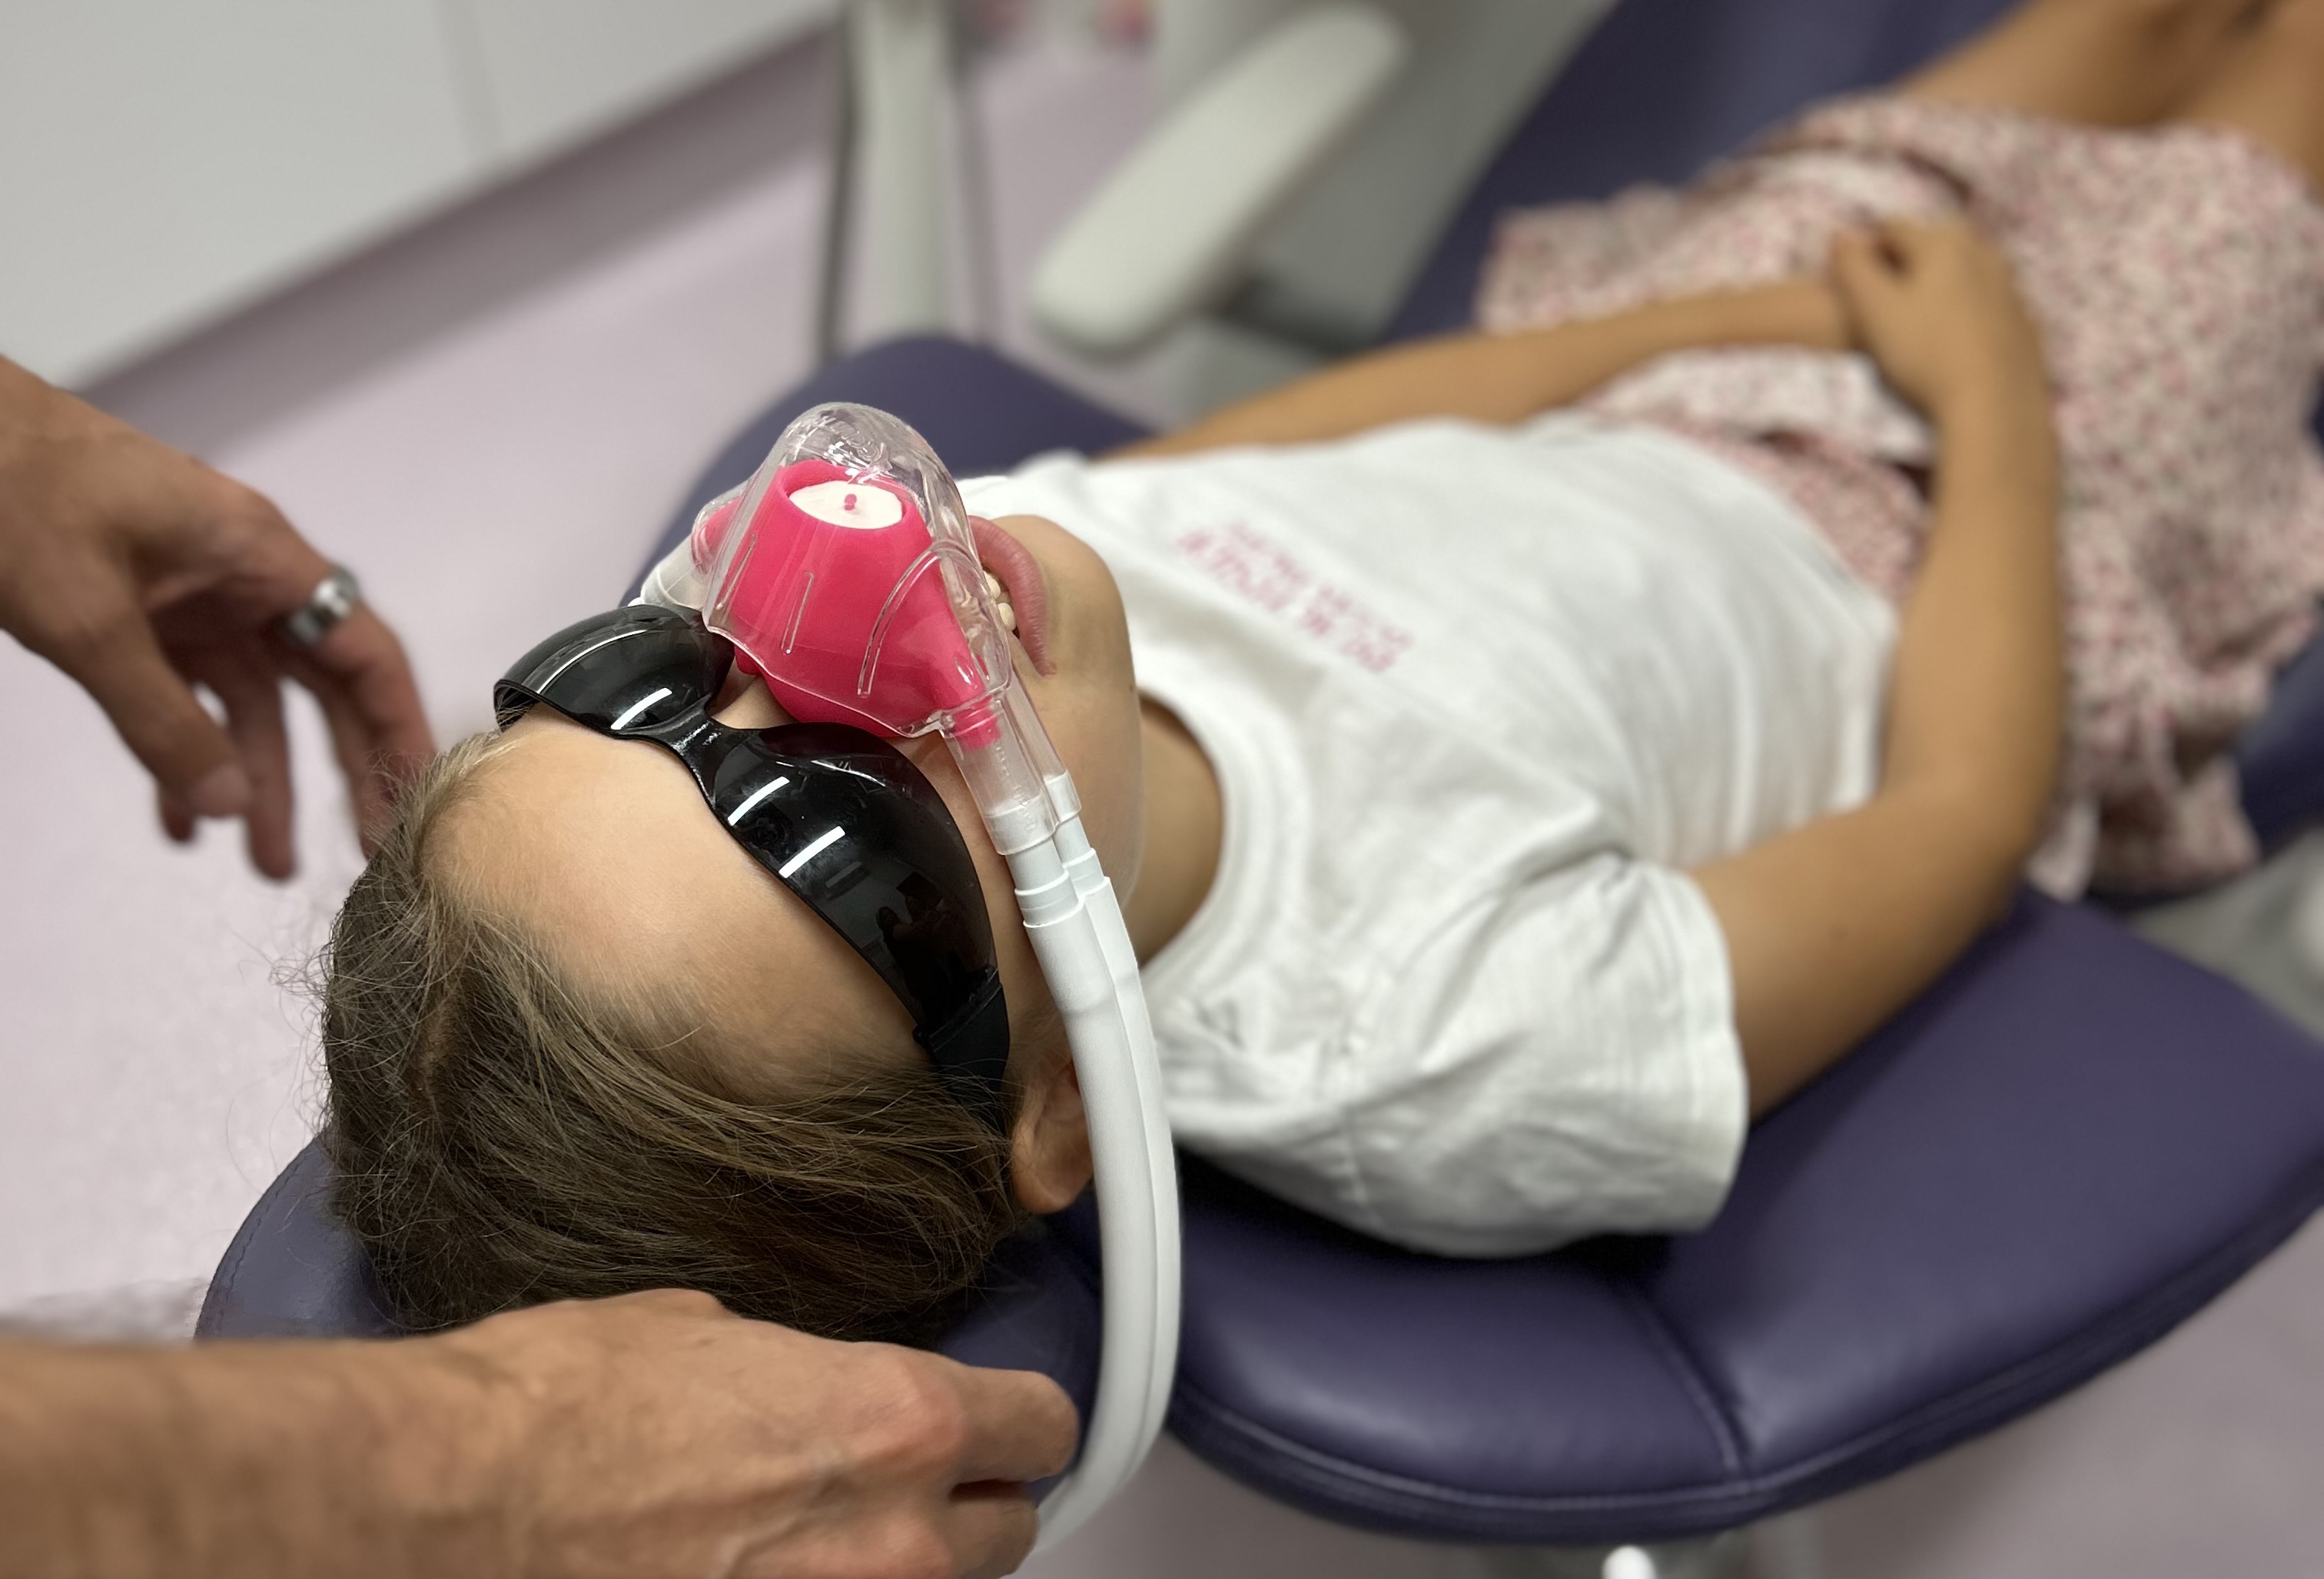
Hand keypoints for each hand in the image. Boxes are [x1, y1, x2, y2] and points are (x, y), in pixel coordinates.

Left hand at [0, 357, 432, 875]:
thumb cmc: (15, 485)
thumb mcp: (89, 620)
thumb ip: (161, 721)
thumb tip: (225, 804)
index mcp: (260, 556)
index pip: (364, 653)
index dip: (398, 728)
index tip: (417, 795)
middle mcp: (243, 576)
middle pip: (320, 687)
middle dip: (338, 772)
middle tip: (361, 849)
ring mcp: (196, 596)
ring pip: (252, 704)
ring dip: (256, 781)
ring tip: (265, 862)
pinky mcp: (148, 614)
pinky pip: (188, 698)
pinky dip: (186, 755)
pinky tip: (178, 816)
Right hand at [430, 1290, 1077, 1578]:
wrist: (452, 1499)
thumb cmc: (557, 1406)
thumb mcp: (707, 1333)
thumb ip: (797, 1372)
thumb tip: (797, 1382)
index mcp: (896, 1421)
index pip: (1043, 1428)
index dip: (1021, 1421)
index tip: (1002, 1425)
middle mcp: (892, 1538)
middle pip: (1010, 1533)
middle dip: (967, 1506)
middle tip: (899, 1489)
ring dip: (895, 1563)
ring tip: (814, 1540)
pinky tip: (759, 1571)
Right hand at [1828, 219, 2047, 423]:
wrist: (1994, 405)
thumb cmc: (1925, 353)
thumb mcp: (1873, 310)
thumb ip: (1853, 268)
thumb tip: (1841, 236)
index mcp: (1944, 243)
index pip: (1894, 228)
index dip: (1867, 248)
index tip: (1853, 278)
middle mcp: (1983, 253)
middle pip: (1937, 241)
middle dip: (1910, 258)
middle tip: (1886, 294)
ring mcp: (2010, 286)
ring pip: (1967, 268)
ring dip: (1943, 280)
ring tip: (1920, 314)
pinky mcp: (2025, 321)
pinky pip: (1989, 299)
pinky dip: (1969, 306)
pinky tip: (1955, 338)